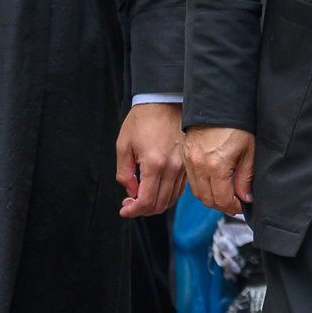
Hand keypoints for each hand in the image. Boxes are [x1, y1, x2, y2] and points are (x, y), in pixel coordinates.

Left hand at [115, 100, 184, 217]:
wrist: (163, 101)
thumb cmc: (143, 120)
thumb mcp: (123, 145)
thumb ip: (124, 173)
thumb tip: (131, 192)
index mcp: (154, 164)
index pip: (147, 201)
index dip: (134, 211)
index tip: (125, 210)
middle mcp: (172, 168)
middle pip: (160, 204)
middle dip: (143, 210)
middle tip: (130, 204)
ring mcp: (183, 166)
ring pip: (171, 199)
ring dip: (155, 204)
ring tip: (142, 198)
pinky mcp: (187, 164)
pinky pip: (179, 189)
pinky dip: (167, 195)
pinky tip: (156, 189)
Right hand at [185, 125, 255, 215]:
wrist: (217, 103)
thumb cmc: (235, 123)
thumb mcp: (248, 151)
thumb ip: (246, 177)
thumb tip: (245, 197)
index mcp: (216, 166)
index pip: (221, 200)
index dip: (233, 208)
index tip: (240, 206)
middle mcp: (199, 165)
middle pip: (207, 200)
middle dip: (222, 205)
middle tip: (234, 202)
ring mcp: (189, 161)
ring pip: (197, 192)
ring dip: (211, 197)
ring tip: (225, 192)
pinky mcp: (185, 155)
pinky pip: (191, 180)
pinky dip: (202, 185)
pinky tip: (213, 181)